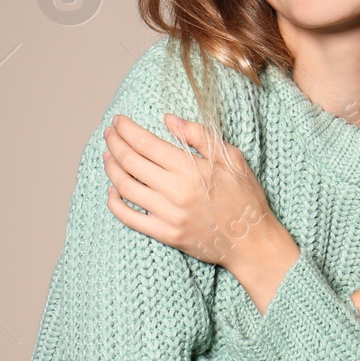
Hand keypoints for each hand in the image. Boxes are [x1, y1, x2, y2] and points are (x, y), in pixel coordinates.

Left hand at [102, 112, 282, 273]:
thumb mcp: (232, 158)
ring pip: (125, 187)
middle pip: (131, 162)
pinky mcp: (165, 234)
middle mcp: (175, 191)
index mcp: (190, 168)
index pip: (146, 143)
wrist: (251, 240)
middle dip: (115, 143)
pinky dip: (114, 203)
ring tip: (108, 156)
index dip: (127, 130)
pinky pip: (130, 218)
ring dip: (111, 168)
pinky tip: (111, 191)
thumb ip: (199, 136)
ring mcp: (168, 215)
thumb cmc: (244, 196)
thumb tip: (169, 119)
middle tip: (109, 133)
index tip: (119, 121)